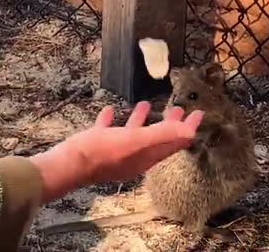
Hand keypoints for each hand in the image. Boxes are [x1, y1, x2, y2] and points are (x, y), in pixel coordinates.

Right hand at [30, 101, 203, 196]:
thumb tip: (190, 131)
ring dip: (143, 120)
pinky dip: (114, 121)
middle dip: (169, 123)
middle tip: (178, 107)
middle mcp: (134, 155)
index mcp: (147, 155)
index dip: (188, 128)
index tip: (199, 113)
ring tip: (146, 104)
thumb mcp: (135, 141)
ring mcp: (116, 151)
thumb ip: (162, 135)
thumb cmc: (102, 151)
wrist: (69, 164)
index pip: (174, 142)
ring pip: (134, 134)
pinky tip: (111, 111)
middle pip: (158, 138)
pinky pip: (110, 131)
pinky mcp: (99, 145)